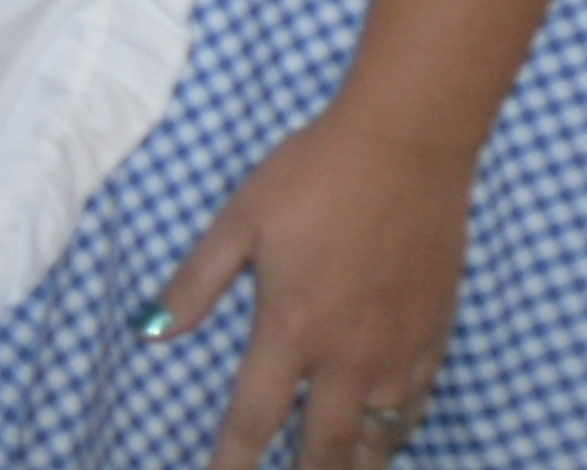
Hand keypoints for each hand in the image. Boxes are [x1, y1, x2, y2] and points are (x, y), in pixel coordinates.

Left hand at [146, 109, 472, 465]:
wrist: (406, 149)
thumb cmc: (312, 176)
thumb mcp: (239, 221)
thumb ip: (196, 282)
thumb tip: (150, 330)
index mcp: (291, 328)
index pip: (254, 417)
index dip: (232, 461)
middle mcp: (349, 356)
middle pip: (327, 447)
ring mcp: (400, 351)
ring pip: (382, 438)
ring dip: (357, 466)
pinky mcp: (436, 336)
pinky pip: (418, 405)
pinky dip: (399, 431)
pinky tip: (388, 434)